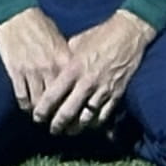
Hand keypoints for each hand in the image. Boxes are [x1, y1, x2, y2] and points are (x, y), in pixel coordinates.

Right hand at [0, 7, 70, 120]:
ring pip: (38, 102)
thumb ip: (67, 60)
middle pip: (56, 100)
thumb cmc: (41, 26)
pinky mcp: (16, 71)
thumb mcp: (60, 41)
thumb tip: (75, 78)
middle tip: (56, 123)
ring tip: (40, 117)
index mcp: (64, 60)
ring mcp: (32, 71)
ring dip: (39, 113)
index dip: (73, 105)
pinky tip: (26, 107)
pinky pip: (21, 96)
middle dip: (56, 115)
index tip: (73, 114)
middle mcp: (50, 68)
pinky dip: (24, 105)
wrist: (17, 15)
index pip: (72, 90)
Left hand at [41, 8, 151, 134]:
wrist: (128, 34)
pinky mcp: (116, 94)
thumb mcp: (75, 43)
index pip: (53, 95)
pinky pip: (104, 115)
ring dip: (76, 128)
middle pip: (68, 112)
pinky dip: (95, 124)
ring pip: (86, 118)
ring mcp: (103, 90)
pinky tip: (88, 126)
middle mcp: (86, 82)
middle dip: (57, 125)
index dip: (43, 110)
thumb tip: (51, 70)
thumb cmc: (99, 36)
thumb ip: (63, 59)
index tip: (37, 117)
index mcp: (73, 68)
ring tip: (68, 131)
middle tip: (51, 130)